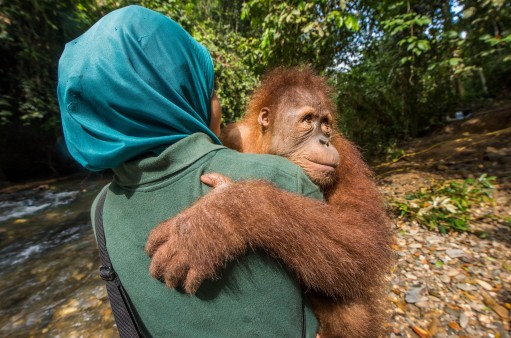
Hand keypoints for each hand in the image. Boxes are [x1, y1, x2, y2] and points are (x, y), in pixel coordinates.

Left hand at [145, 173, 243, 292]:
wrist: (243, 215)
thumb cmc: (232, 201)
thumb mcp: (220, 186)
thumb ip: (212, 181)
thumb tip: (206, 176)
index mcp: (180, 221)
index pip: (155, 236)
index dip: (151, 246)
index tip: (150, 253)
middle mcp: (180, 239)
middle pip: (159, 259)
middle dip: (156, 269)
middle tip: (157, 275)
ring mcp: (190, 253)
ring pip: (171, 273)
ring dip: (171, 281)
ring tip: (173, 285)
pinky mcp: (203, 265)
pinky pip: (191, 281)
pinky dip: (189, 287)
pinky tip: (191, 289)